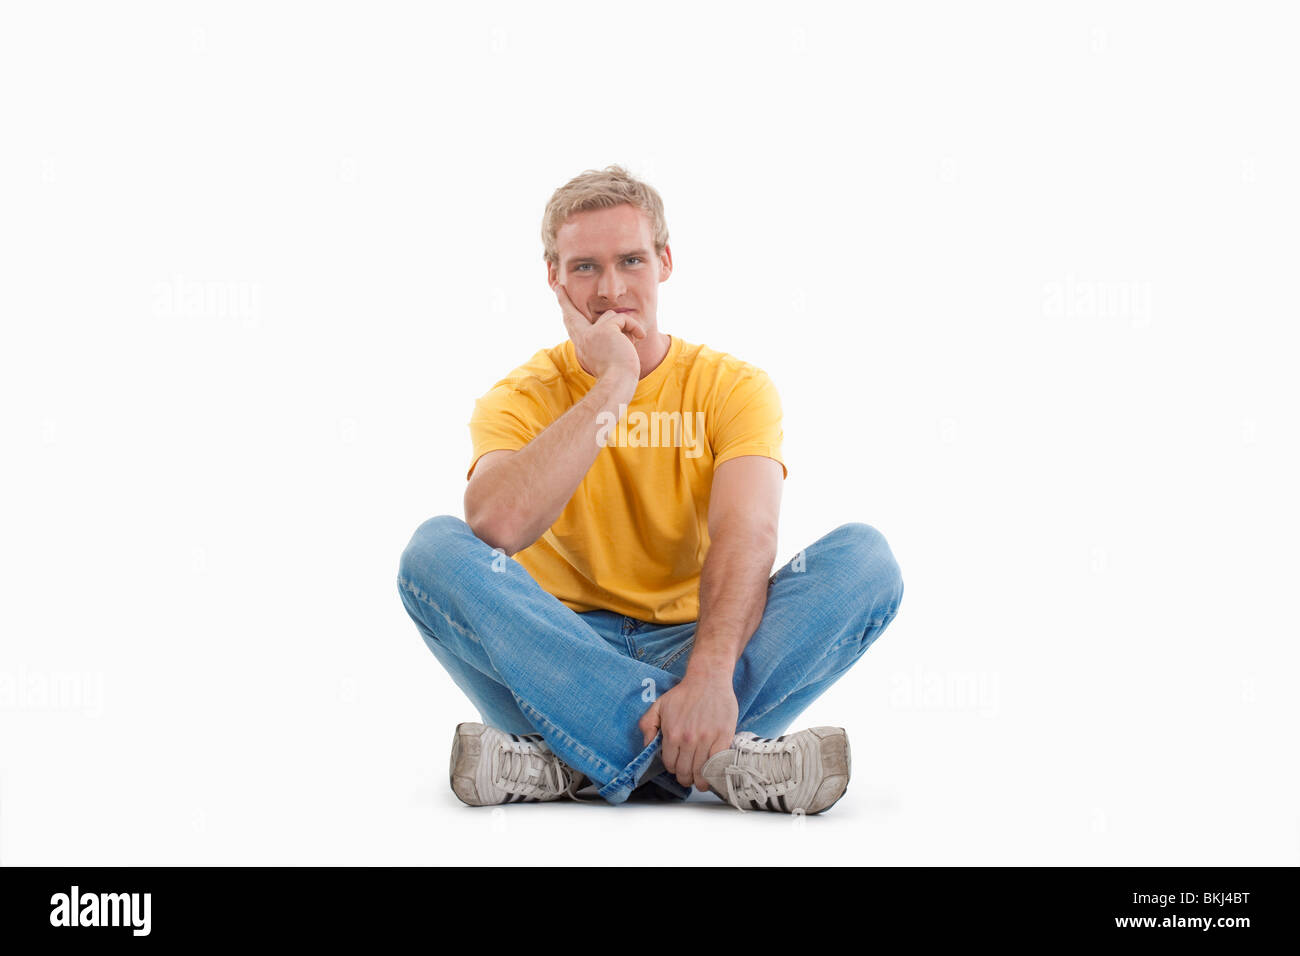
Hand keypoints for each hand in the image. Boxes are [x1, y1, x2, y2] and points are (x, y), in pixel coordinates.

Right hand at [552, 281, 644, 382]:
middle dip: (564, 300)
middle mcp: (583, 339)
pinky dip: (634, 327)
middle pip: (572, 315)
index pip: (574, 327)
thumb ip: (608, 338)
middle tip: (557, 287)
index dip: (567, 312)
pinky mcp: (605, 330)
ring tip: (631, 343)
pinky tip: (639, 338)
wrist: (618, 383)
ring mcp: (592, 333)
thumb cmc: (619, 375)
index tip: (559, 298)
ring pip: (611, 316)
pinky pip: (624, 319)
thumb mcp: (610, 356)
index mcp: (583, 346)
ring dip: (625, 328)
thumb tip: (615, 318)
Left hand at [638, 672, 737, 790]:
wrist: (708, 680)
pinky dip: (715, 771)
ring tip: (701, 781)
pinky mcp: (723, 737)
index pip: (670, 764)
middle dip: (686, 779)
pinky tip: (713, 772)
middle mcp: (688, 739)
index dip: (673, 769)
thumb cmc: (684, 693)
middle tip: (689, 778)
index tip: (678, 768)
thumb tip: (646, 745)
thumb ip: (647, 725)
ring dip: (701, 780)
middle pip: (686, 772)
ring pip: (702, 772)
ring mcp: (707, 739)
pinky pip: (718, 763)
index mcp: (672, 733)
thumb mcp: (658, 705)